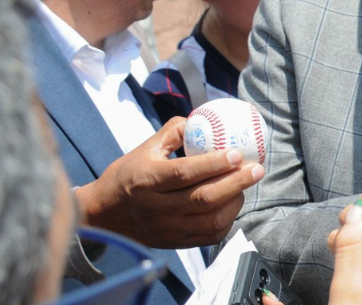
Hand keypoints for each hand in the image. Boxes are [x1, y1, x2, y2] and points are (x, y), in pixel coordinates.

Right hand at [74, 117, 263, 247]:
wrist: (103, 214)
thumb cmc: (127, 175)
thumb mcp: (145, 148)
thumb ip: (175, 131)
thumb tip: (205, 119)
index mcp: (147, 180)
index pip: (184, 173)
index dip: (213, 164)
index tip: (236, 153)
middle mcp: (157, 208)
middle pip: (204, 198)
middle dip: (236, 183)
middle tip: (257, 169)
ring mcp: (167, 229)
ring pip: (211, 220)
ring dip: (235, 202)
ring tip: (245, 184)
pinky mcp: (174, 242)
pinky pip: (208, 236)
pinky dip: (226, 220)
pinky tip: (233, 203)